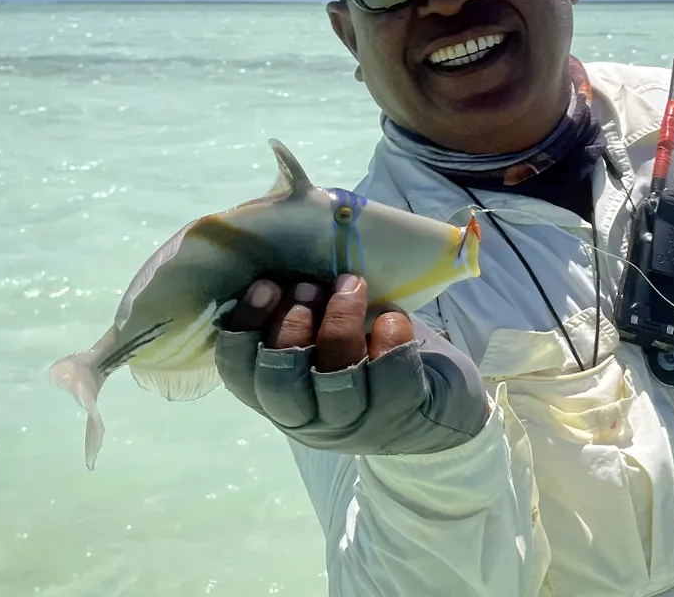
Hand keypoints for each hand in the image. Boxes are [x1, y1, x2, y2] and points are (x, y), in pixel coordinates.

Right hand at [215, 275, 488, 455]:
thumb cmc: (365, 352)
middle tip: (310, 285)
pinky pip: (392, 377)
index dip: (245, 326)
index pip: (238, 371)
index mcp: (274, 394)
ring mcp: (353, 423)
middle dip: (291, 324)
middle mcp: (307, 417)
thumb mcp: (321, 334)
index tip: (266, 283)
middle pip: (280, 381)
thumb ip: (298, 306)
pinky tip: (393, 317)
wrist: (436, 404)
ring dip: (340, 321)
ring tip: (351, 284)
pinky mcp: (399, 416)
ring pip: (336, 377)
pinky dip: (390, 336)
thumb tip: (284, 250)